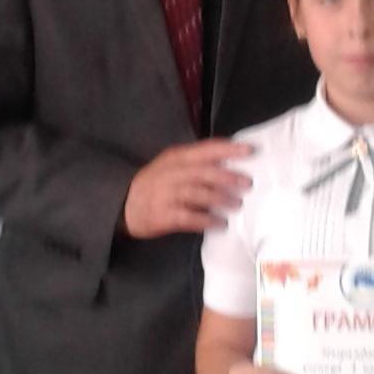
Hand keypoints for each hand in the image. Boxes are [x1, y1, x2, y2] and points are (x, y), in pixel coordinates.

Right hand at [122, 140, 253, 238]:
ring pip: (197, 194)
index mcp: (176, 158)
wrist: (123, 204)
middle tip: (248, 183)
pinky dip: (206, 220)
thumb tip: (231, 165)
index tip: (250, 150)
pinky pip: (188, 217)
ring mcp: (166, 195)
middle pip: (203, 172)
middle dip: (227, 177)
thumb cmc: (155, 184)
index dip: (228, 149)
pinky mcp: (163, 216)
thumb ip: (197, 163)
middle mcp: (171, 173)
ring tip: (237, 204)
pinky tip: (220, 224)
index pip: (205, 149)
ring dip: (220, 199)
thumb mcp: (172, 166)